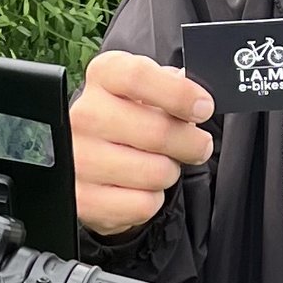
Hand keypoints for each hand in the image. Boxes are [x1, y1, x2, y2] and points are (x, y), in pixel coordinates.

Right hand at [71, 50, 215, 237]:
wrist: (91, 157)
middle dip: (191, 144)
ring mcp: (79, 159)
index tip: (203, 108)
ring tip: (158, 165)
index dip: (179, 95)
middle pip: (157, 132)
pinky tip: (139, 188)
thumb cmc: (129, 117)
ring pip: (155, 173)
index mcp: (103, 76)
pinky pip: (142, 205)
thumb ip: (172, 87)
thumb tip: (197, 102)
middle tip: (197, 145)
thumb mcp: (148, 90)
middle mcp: (83, 115)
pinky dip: (151, 200)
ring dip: (169, 173)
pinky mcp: (83, 199)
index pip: (138, 78)